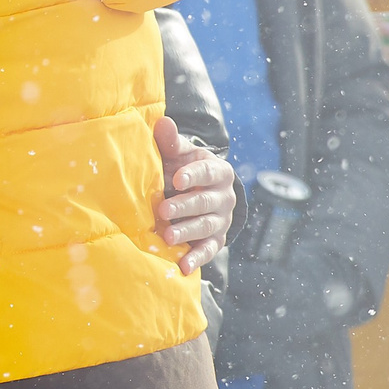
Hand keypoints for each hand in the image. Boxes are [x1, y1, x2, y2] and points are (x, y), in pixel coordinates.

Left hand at [154, 116, 235, 274]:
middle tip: (163, 210)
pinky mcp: (216, 240)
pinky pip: (209, 250)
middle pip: (205, 202)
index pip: (208, 171)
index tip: (176, 178)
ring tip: (167, 236)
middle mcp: (224, 197)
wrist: (199, 192)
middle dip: (184, 207)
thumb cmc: (183, 168)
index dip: (193, 175)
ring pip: (206, 227)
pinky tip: (183, 266)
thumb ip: (171, 142)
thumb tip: (163, 122)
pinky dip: (197, 258)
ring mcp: (221, 221)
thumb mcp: (180, 154)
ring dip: (187, 232)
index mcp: (219, 171)